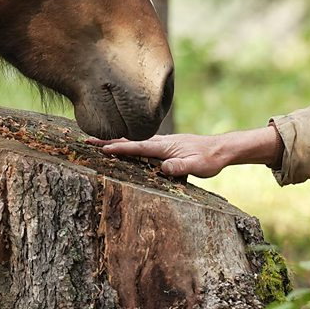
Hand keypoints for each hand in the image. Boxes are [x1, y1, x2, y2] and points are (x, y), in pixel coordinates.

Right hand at [89, 132, 241, 177]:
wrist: (221, 149)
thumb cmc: (209, 159)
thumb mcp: (197, 166)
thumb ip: (180, 167)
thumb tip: (164, 168)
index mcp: (164, 147)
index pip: (137, 147)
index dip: (120, 148)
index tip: (102, 148)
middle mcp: (161, 141)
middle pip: (130, 140)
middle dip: (109, 140)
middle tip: (88, 139)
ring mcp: (163, 142)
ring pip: (135, 140)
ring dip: (117, 140)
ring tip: (99, 141)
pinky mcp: (166, 145)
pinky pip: (142, 143)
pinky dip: (129, 142)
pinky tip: (126, 143)